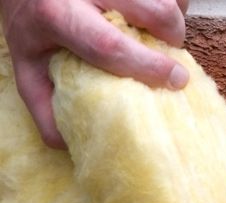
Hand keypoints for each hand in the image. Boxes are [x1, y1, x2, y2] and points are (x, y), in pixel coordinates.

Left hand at [0, 0, 190, 147]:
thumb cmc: (32, 25)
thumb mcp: (29, 66)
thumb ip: (46, 106)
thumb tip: (73, 145)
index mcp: (56, 16)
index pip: (110, 46)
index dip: (149, 67)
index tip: (177, 82)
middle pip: (154, 11)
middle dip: (172, 36)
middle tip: (167, 54)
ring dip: (174, 19)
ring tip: (161, 34)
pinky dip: (171, 3)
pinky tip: (152, 14)